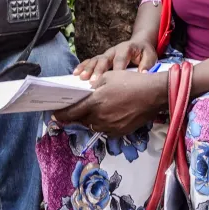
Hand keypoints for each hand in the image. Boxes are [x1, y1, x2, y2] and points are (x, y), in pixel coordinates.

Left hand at [53, 70, 167, 135]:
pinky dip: (104, 123)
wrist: (154, 94)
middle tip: (81, 107)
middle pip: (81, 120)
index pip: (70, 113)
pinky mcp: (119, 132)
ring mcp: (110, 127)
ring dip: (92, 119)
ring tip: (100, 109)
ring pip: (93, 125)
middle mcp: (100, 118)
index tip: (54, 115)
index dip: (60, 115)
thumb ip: (92, 86)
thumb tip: (83, 93)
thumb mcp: (109, 77)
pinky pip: (105, 129)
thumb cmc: (132, 82)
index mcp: (95, 102)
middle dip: (78, 114)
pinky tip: (112, 113)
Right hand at [74, 39, 159, 83]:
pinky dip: (82, 66)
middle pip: (104, 59)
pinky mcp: (101, 57)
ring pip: (95, 60)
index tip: (112, 80)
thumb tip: (142, 74)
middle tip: (93, 81)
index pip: (120, 59)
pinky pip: (90, 60)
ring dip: (88, 69)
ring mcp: (106, 54)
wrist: (139, 44)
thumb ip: (147, 64)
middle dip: (98, 70)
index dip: (116, 69)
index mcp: (126, 49)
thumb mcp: (150, 56)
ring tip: (81, 78)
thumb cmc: (144, 52)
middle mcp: (114, 50)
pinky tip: (75, 73)